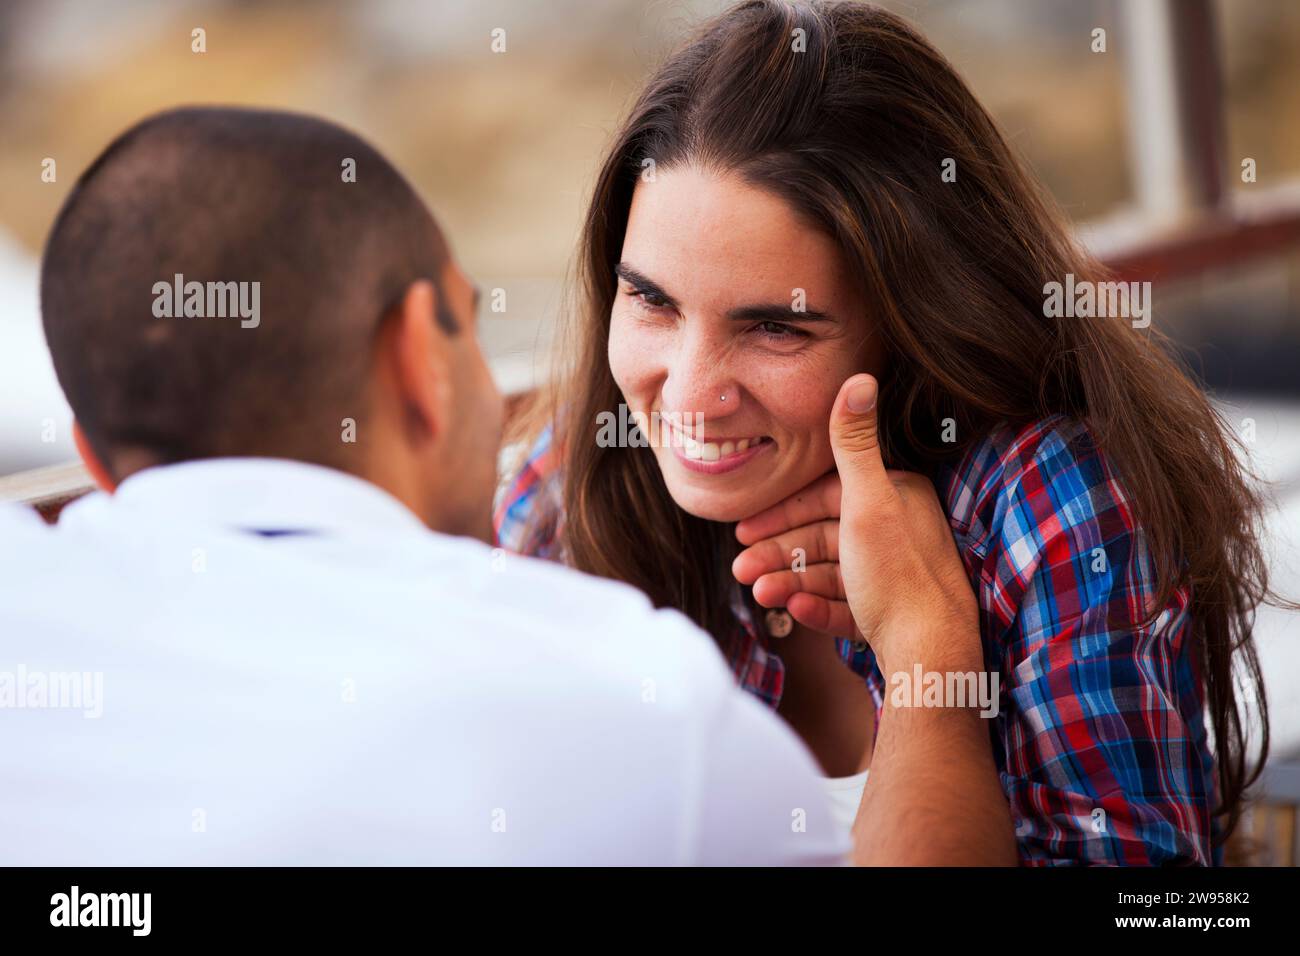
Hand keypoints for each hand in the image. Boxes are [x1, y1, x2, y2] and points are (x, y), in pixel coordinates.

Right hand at [733, 374, 978, 673]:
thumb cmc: (898, 574)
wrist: (931, 652)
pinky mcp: (892, 615)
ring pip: (830, 573)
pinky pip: (846, 606)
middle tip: (742, 570)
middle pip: (824, 537)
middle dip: (780, 554)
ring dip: (791, 581)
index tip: (746, 530)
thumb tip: (859, 378)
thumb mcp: (866, 501)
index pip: (827, 497)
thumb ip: (852, 443)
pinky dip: (817, 606)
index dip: (783, 512)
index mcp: (897, 498)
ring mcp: (895, 577)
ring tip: (760, 595)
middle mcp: (899, 532)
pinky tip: (793, 610)